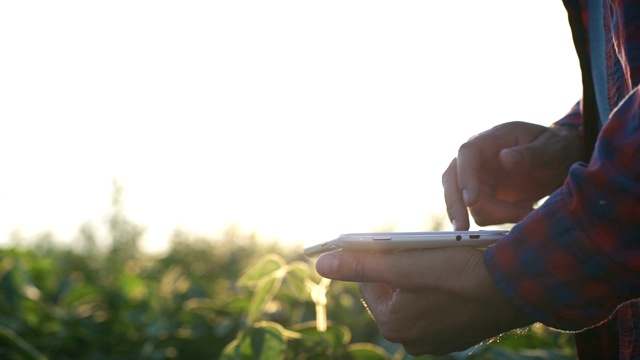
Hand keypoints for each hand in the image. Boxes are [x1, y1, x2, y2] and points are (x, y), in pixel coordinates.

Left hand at [315, 248, 531, 355]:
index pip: (369, 283)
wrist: (518, 286)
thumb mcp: (405, 264)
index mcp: (394, 324)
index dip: (380, 258)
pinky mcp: (457, 335)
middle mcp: (412, 340)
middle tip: (422, 250)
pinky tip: (456, 275)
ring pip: (416, 297)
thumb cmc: (460, 271)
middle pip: (393, 291)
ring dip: (422, 276)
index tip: (394, 243)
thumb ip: (362, 265)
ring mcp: (436, 340)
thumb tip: (321, 263)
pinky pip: (437, 306)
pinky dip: (440, 289)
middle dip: (403, 268)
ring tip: (441, 260)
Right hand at [442, 121, 584, 229]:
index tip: (472, 200)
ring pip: (465, 203)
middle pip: (452, 180)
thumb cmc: (554, 147)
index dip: (465, 176)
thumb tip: (504, 158)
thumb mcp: (550, 148)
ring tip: (526, 212)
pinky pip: (481, 212)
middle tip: (462, 228)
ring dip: (493, 214)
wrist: (559, 160)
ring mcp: (478, 179)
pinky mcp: (484, 196)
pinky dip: (499, 219)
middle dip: (455, 205)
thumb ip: (529, 153)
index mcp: (491, 140)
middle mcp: (478, 159)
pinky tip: (522, 213)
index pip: (466, 154)